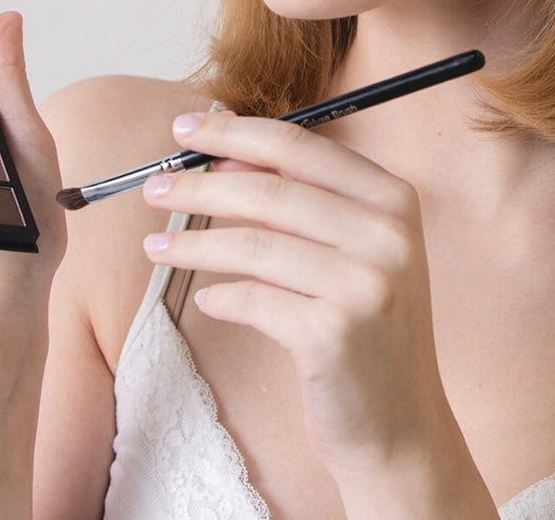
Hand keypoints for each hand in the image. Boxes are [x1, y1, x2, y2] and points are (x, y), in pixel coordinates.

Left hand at [139, 108, 445, 478]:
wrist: (401, 425)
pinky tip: (208, 300)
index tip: (186, 129)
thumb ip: (299, 197)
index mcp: (393, 198)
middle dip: (199, 186)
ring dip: (193, 244)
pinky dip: (222, 298)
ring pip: (254, 246)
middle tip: (152, 188)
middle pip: (270, 192)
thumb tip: (226, 156)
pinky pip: (253, 300)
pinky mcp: (336, 334)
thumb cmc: (367, 327)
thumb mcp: (351, 249)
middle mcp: (388, 235)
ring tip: (156, 247)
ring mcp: (366, 284)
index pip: (301, 146)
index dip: (235, 133)